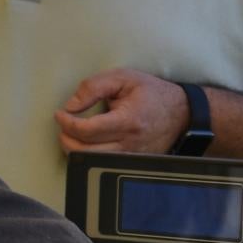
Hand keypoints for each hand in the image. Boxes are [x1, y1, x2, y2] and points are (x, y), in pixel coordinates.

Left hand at [56, 69, 190, 155]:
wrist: (182, 113)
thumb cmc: (152, 93)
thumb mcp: (123, 78)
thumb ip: (94, 87)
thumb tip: (71, 105)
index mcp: (127, 121)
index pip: (87, 130)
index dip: (67, 123)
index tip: (60, 113)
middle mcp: (129, 144)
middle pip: (85, 151)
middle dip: (66, 138)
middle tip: (64, 124)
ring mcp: (131, 157)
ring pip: (92, 162)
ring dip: (75, 148)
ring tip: (72, 132)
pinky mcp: (132, 162)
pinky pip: (103, 164)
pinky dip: (89, 155)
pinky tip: (87, 142)